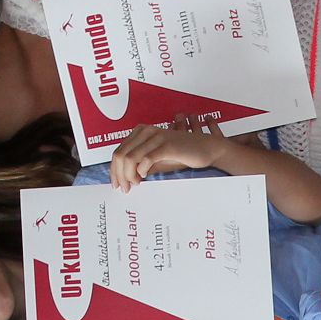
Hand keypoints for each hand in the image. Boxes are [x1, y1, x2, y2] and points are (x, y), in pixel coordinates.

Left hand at [107, 123, 225, 190]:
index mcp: (141, 132)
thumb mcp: (157, 159)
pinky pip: (146, 158)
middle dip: (119, 175)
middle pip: (121, 155)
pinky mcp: (166, 145)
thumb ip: (140, 164)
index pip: (118, 151)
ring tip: (135, 184)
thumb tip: (125, 178)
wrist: (206, 148)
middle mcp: (146, 131)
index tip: (118, 184)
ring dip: (129, 175)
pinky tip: (144, 176)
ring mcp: (156, 136)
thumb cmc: (182, 154)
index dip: (115, 170)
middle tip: (125, 188)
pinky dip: (141, 170)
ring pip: (130, 157)